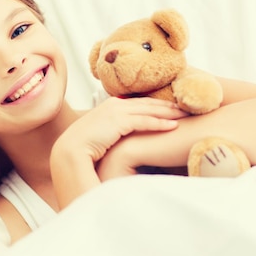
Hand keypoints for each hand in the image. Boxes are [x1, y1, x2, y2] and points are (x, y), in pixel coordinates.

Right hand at [50, 97, 185, 207]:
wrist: (69, 152)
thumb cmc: (83, 150)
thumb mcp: (101, 138)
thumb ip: (114, 135)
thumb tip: (124, 143)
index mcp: (110, 107)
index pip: (139, 104)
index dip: (156, 105)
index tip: (172, 108)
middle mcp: (115, 105)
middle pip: (148, 103)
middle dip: (168, 105)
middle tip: (187, 107)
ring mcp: (116, 111)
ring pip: (149, 110)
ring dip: (169, 112)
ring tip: (186, 114)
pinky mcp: (118, 120)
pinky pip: (144, 121)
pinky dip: (160, 123)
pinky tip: (174, 126)